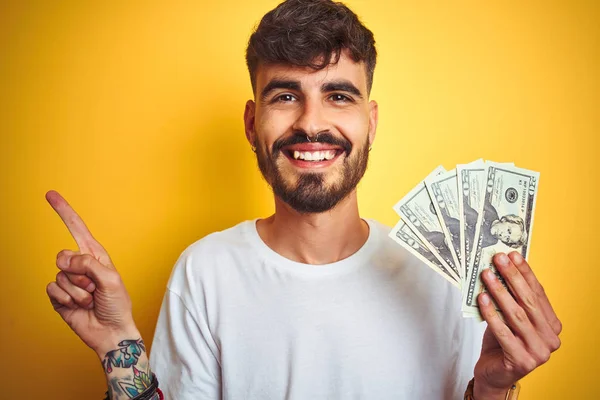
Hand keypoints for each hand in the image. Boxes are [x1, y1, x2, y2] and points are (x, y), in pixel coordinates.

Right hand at [45, 190, 139, 357]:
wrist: (111, 332)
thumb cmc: (117, 305)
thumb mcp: (111, 279)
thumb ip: (89, 264)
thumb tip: (68, 260)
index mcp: (95, 256)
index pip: (77, 228)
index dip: (64, 212)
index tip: (50, 195)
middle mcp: (80, 265)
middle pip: (63, 255)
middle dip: (78, 273)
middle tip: (94, 287)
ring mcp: (68, 281)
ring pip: (60, 275)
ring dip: (77, 291)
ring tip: (91, 299)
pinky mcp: (59, 296)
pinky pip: (52, 289)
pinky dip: (67, 299)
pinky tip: (78, 306)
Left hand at [473, 252, 561, 398]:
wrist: (494, 374)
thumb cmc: (501, 342)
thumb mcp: (509, 317)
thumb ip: (511, 298)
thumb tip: (500, 267)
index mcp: (552, 326)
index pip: (538, 293)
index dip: (525, 273)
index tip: (513, 255)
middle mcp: (550, 339)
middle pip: (529, 302)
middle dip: (512, 277)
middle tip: (498, 259)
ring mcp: (538, 352)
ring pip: (516, 315)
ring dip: (499, 291)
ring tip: (486, 275)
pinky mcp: (522, 361)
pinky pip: (503, 332)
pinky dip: (491, 313)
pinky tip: (481, 298)